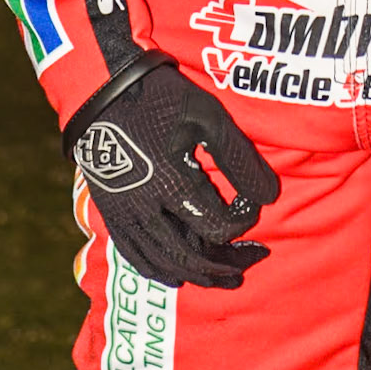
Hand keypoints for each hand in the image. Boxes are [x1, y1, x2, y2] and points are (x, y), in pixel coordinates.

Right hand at [72, 61, 278, 288]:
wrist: (101, 92)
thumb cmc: (160, 98)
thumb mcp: (207, 117)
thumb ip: (239, 158)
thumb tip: (269, 195)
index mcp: (173, 185)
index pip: (218, 226)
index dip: (243, 222)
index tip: (253, 204)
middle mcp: (147, 211)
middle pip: (192, 257)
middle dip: (226, 264)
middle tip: (253, 260)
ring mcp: (125, 217)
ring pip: (165, 264)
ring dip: (197, 275)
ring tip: (223, 277)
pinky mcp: (112, 215)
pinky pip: (137, 258)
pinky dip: (161, 271)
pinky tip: (178, 275)